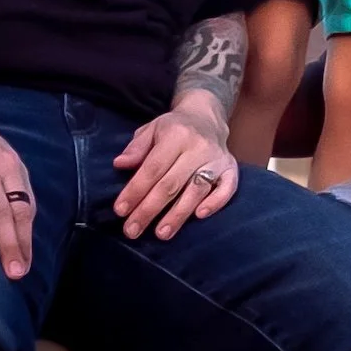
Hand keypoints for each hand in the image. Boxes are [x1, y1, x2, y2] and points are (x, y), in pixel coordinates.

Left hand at [113, 92, 238, 239]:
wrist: (207, 117)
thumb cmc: (174, 128)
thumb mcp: (152, 129)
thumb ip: (136, 148)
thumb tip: (119, 164)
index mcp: (176, 134)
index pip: (153, 168)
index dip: (135, 190)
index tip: (120, 211)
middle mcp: (198, 146)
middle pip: (171, 183)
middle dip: (149, 209)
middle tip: (132, 230)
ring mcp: (217, 158)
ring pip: (196, 190)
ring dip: (178, 214)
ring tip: (161, 234)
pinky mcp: (231, 168)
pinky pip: (227, 187)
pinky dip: (215, 202)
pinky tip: (199, 216)